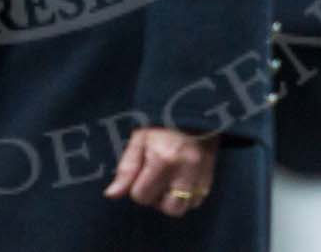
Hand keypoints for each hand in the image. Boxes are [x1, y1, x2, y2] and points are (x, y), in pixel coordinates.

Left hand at [102, 127, 218, 217]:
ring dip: (171, 200)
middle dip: (156, 198)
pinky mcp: (209, 180)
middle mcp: (184, 171)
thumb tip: (112, 194)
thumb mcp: (139, 139)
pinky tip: (180, 181)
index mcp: (163, 159)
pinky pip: (195, 202)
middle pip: (166, 208)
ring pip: (182, 209)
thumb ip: (126, 169)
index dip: (137, 186)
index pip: (141, 195)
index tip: (142, 170)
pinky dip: (185, 197)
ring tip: (167, 181)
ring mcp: (200, 177)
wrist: (192, 112)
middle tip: (155, 178)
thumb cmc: (161, 124)